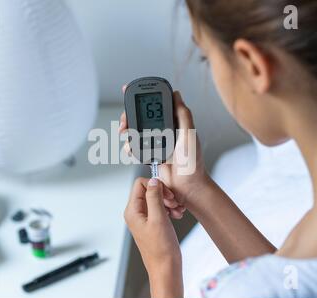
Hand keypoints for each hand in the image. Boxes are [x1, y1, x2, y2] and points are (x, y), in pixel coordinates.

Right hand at [119, 89, 208, 206]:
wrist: (186, 186)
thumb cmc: (192, 163)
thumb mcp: (190, 135)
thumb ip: (183, 115)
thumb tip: (177, 94)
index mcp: (175, 122)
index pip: (157, 104)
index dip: (144, 97)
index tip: (130, 91)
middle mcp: (164, 129)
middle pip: (141, 116)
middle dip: (129, 116)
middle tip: (124, 122)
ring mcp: (156, 141)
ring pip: (136, 130)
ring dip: (127, 132)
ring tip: (125, 136)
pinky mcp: (150, 152)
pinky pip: (135, 146)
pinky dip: (130, 147)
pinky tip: (131, 150)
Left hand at [124, 177, 182, 297]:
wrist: (166, 269)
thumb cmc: (161, 250)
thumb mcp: (159, 218)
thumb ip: (154, 197)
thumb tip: (153, 180)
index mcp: (132, 211)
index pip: (140, 184)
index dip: (156, 186)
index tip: (167, 194)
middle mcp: (136, 213)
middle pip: (148, 190)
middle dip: (164, 194)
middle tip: (174, 203)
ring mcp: (143, 219)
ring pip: (156, 199)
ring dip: (168, 201)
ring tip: (176, 211)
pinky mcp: (152, 223)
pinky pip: (159, 208)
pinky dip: (169, 209)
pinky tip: (176, 215)